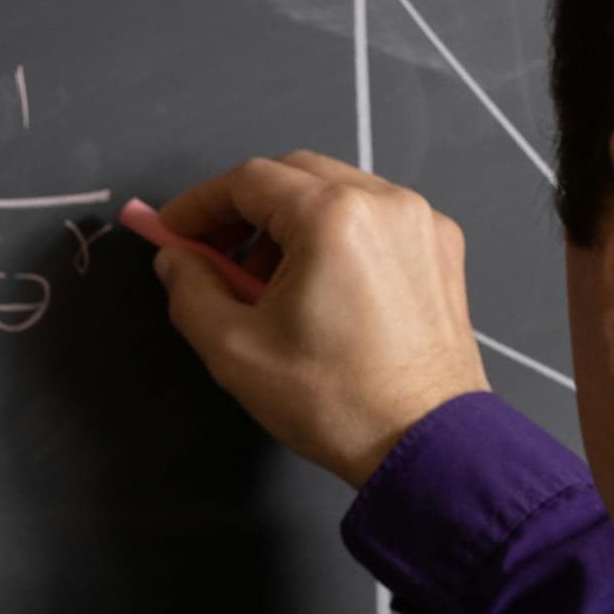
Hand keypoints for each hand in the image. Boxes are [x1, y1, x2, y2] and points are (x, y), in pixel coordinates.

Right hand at [148, 152, 492, 485]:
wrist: (423, 439)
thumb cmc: (325, 397)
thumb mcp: (233, 349)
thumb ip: (191, 290)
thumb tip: (176, 257)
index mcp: (331, 216)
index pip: (248, 180)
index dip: (199, 203)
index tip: (170, 233)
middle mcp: (384, 199)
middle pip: (296, 173)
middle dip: (245, 207)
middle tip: (213, 253)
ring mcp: (422, 219)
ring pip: (338, 191)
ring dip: (291, 220)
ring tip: (269, 281)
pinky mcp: (443, 247)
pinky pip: (375, 217)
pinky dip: (337, 233)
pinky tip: (322, 285)